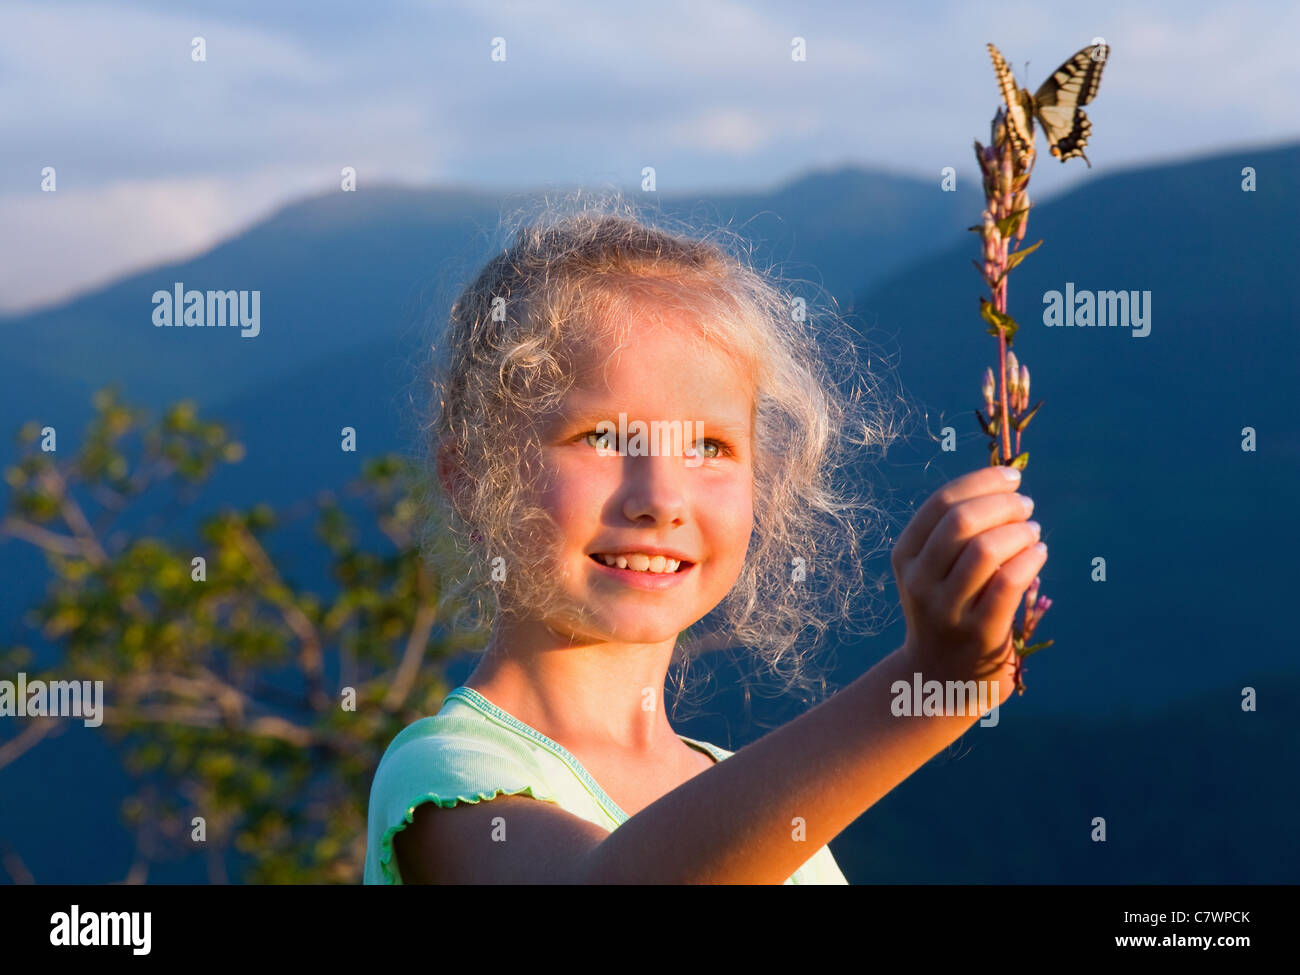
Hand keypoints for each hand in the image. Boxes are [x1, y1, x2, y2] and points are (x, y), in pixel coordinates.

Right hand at [890, 465, 1046, 707]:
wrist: (939, 679)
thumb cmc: (948, 611)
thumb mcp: (935, 571)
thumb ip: (957, 533)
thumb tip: (1005, 485)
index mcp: (905, 556)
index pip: (941, 503)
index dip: (982, 481)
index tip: (1012, 477)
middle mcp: (920, 582)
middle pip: (961, 522)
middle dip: (1003, 504)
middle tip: (1026, 506)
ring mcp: (947, 611)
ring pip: (985, 551)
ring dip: (1018, 532)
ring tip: (1033, 533)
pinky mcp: (978, 635)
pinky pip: (1007, 585)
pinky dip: (1029, 560)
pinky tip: (1039, 554)